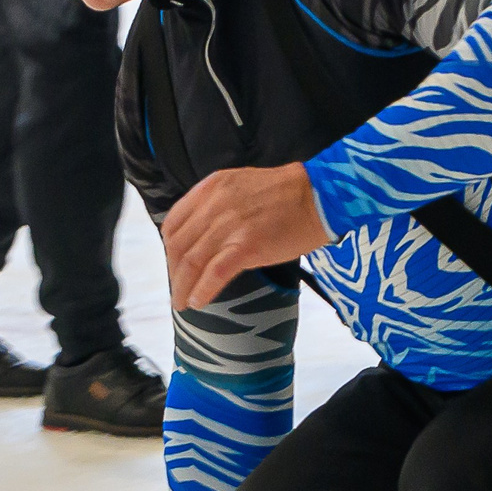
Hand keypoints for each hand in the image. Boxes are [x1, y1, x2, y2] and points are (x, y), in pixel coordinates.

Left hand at [162, 163, 330, 310]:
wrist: (320, 196)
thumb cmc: (288, 195)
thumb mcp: (241, 187)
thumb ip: (219, 205)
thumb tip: (205, 235)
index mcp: (211, 188)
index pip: (174, 223)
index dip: (170, 250)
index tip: (175, 266)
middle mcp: (215, 204)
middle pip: (179, 245)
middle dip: (174, 272)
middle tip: (177, 290)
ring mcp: (230, 225)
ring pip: (192, 261)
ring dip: (183, 287)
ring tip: (183, 303)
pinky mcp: (247, 245)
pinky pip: (214, 272)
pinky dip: (202, 290)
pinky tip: (198, 302)